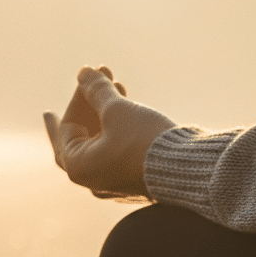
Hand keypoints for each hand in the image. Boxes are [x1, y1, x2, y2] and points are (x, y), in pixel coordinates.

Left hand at [44, 66, 176, 200]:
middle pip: (81, 135)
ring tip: (119, 87)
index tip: (90, 74)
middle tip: (88, 82)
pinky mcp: (135, 181)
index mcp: (79, 167)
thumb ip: (97, 90)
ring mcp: (114, 183)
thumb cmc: (145, 142)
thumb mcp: (117, 110)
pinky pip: (118, 152)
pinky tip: (129, 110)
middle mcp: (93, 180)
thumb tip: (85, 73)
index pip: (68, 126)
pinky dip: (119, 129)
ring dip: (107, 113)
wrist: (187, 169)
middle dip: (88, 104)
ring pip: (102, 142)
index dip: (79, 96)